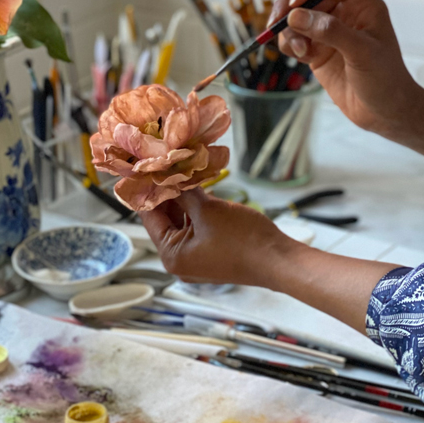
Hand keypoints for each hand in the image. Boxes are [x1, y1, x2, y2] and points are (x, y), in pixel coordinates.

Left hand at [140, 187, 397, 334]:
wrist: (279, 260)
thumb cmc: (243, 240)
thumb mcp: (208, 210)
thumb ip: (184, 192)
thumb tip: (169, 174)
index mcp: (171, 255)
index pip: (149, 216)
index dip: (146, 189)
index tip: (145, 166)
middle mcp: (179, 260)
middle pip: (165, 219)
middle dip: (167, 191)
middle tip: (165, 162)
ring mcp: (196, 258)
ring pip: (182, 221)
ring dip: (183, 198)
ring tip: (182, 170)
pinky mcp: (212, 253)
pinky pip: (197, 227)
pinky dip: (197, 209)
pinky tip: (198, 187)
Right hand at [268, 0, 423, 157]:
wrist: (385, 113)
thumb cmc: (385, 79)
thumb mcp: (362, 51)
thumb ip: (330, 31)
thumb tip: (296, 15)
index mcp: (361, 4)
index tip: (295, 1)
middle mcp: (342, 13)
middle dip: (288, 7)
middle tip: (276, 23)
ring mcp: (327, 33)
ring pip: (295, 18)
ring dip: (287, 31)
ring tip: (298, 50)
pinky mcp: (316, 51)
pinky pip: (293, 39)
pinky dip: (289, 45)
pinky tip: (300, 58)